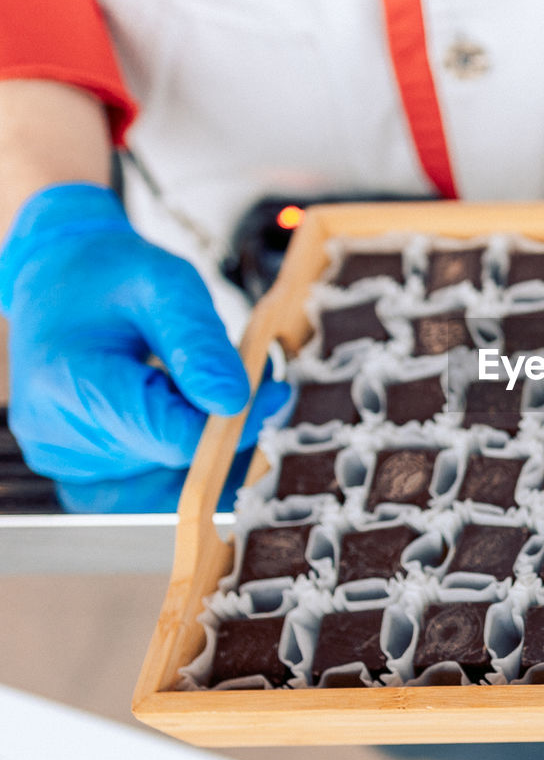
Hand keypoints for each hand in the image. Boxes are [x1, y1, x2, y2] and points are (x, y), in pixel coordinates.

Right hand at [0, 183, 287, 504]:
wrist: (59, 278)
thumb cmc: (113, 276)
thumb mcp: (168, 286)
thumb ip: (200, 344)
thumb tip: (234, 402)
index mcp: (72, 383)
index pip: (173, 437)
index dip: (235, 423)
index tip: (271, 391)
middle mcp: (56, 433)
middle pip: (170, 458)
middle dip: (221, 426)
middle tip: (247, 380)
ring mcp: (61, 457)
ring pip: (161, 476)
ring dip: (196, 440)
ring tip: (192, 384)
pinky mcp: (73, 468)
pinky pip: (140, 483)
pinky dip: (170, 451)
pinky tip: (171, 409)